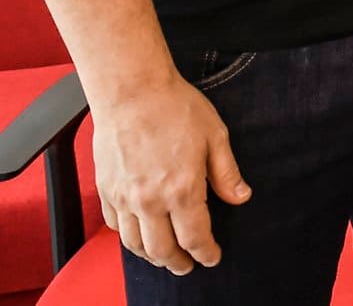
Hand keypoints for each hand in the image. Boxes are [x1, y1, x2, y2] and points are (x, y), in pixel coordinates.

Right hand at [92, 73, 250, 273]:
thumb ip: (226, 173)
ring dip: (151, 256)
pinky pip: (115, 225)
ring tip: (165, 257)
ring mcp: (124, 197)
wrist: (132, 92)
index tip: (212, 257)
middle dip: (179, 263)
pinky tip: (138, 235)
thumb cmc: (176, 109)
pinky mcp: (106, 189)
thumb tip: (241, 198)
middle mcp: (149, 201)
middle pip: (163, 249)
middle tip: (188, 265)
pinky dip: (127, 237)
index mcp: (181, 190)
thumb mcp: (215, 137)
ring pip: (134, 244)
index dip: (205, 253)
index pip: (195, 237)